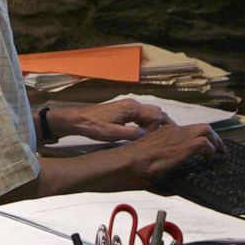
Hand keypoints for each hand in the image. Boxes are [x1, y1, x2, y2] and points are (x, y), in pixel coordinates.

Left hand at [48, 99, 172, 141]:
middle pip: (156, 112)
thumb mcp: (113, 134)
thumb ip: (132, 134)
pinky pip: (141, 114)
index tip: (160, 140)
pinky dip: (146, 122)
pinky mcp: (123, 110)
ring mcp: (128, 106)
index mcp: (131, 108)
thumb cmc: (95, 126)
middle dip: (162, 124)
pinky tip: (144, 134)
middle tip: (165, 140)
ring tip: (156, 139)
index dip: (161, 128)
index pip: (156, 115)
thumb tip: (148, 136)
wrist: (78, 119)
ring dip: (154, 124)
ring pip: (149, 113)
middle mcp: (132, 104)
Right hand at [123, 123, 225, 177]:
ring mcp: (179, 136)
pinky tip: (208, 160)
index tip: (205, 148)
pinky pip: (204, 143)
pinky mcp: (183, 146)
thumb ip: (164, 168)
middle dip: (214, 138)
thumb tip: (176, 185)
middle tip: (219, 150)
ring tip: (219, 154)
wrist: (129, 161)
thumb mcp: (151, 162)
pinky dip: (211, 150)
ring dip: (216, 142)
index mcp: (165, 132)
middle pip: (201, 126)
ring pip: (206, 130)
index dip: (200, 137)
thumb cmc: (134, 163)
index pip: (189, 130)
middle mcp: (174, 130)